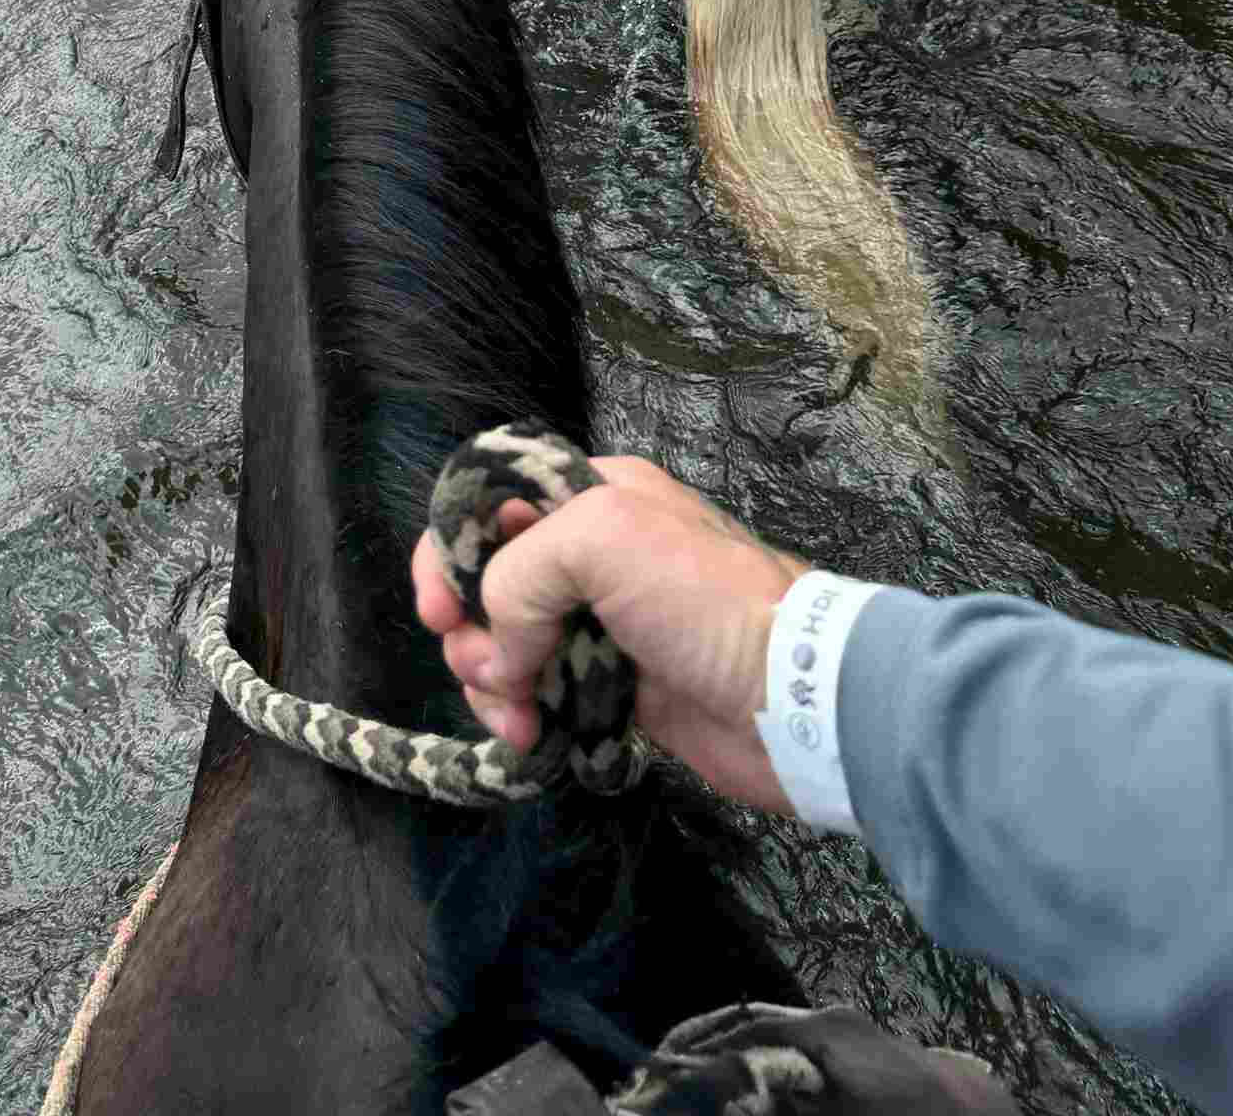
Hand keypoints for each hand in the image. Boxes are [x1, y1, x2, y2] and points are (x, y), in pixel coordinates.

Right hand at [411, 456, 804, 812]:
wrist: (792, 698)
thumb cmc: (704, 600)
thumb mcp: (602, 540)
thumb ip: (521, 571)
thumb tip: (498, 651)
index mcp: (591, 493)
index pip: (489, 502)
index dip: (448, 552)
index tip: (440, 611)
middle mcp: (591, 551)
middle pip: (486, 581)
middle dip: (468, 631)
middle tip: (488, 673)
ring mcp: (600, 622)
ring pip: (504, 644)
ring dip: (490, 683)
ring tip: (518, 718)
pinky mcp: (612, 687)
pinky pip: (538, 694)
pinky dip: (522, 715)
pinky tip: (535, 739)